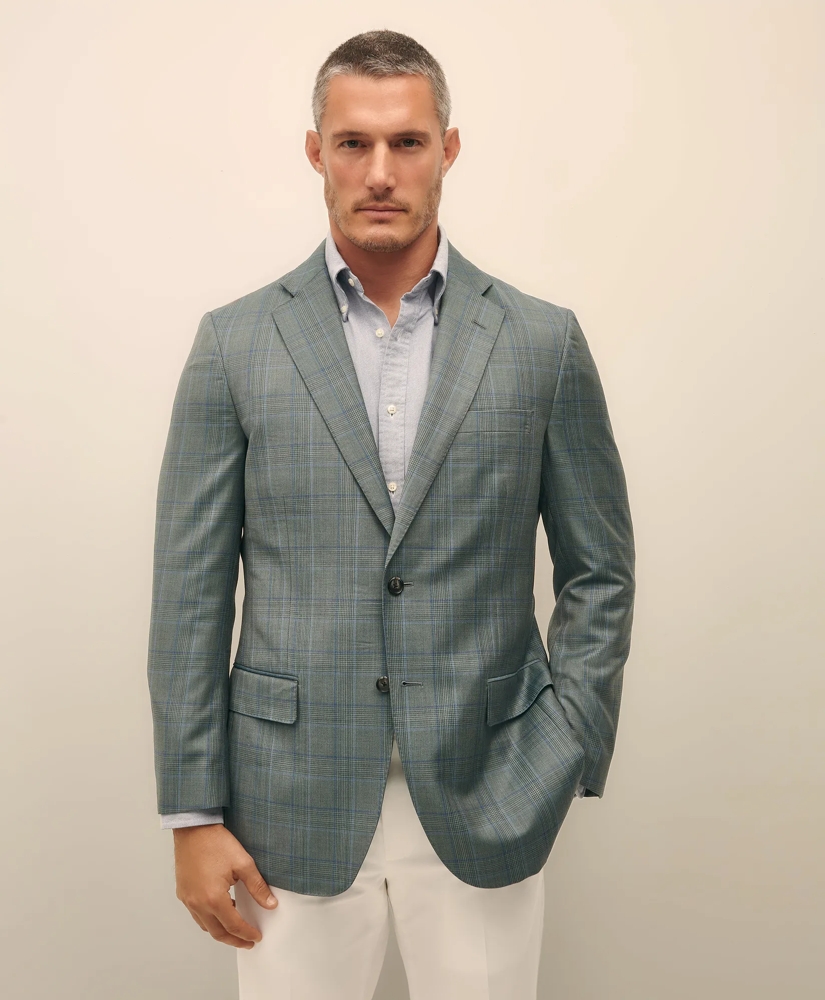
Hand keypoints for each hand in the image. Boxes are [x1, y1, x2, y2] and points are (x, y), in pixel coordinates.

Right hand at [173, 823, 277, 947]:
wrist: (193, 829)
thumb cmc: (216, 843)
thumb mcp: (243, 863)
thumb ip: (257, 886)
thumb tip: (271, 904)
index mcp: (213, 899)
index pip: (233, 925)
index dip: (247, 933)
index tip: (256, 937)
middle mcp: (197, 904)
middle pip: (217, 932)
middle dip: (234, 940)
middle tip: (248, 942)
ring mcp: (188, 900)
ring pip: (205, 926)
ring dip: (220, 932)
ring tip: (236, 930)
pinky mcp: (183, 893)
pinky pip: (196, 915)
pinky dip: (209, 920)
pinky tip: (220, 913)